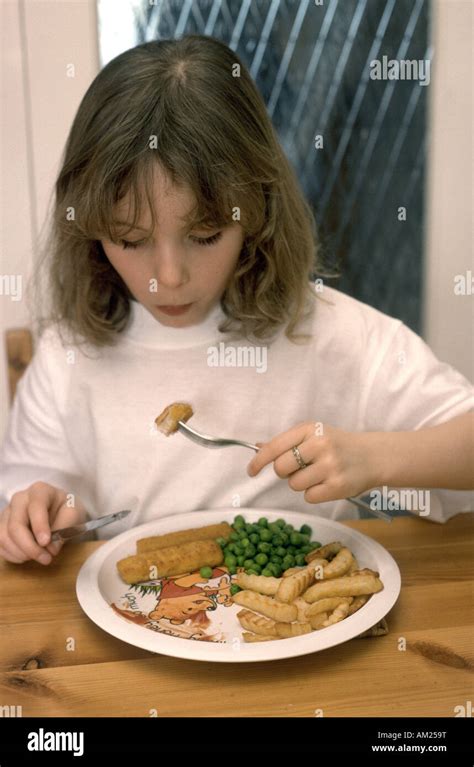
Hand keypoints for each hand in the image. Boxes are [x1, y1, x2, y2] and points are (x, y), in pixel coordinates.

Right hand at [0, 481, 86, 564]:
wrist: (59, 510)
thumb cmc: (66, 509)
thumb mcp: (74, 513)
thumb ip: (65, 527)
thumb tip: (51, 548)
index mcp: (40, 491)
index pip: (35, 507)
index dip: (39, 526)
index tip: (46, 542)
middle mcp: (19, 499)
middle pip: (16, 525)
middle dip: (29, 546)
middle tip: (46, 559)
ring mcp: (7, 513)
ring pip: (4, 536)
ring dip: (21, 553)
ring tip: (39, 557)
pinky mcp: (2, 526)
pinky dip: (12, 555)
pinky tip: (27, 557)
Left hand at [247, 422, 375, 503]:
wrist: (373, 456)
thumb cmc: (338, 445)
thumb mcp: (314, 435)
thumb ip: (287, 442)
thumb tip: (258, 447)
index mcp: (310, 429)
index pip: (275, 446)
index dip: (259, 461)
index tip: (251, 471)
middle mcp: (319, 445)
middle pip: (281, 468)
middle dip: (285, 472)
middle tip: (300, 468)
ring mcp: (330, 466)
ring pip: (294, 484)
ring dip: (301, 483)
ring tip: (318, 474)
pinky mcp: (337, 486)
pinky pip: (309, 497)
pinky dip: (314, 493)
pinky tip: (327, 483)